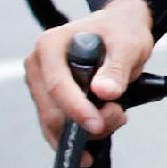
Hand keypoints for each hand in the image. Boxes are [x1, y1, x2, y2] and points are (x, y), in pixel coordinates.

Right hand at [25, 0, 155, 147]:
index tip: (98, 124)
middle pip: (53, 113)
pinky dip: (82, 136)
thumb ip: (117, 68)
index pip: (56, 85)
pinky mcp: (47, 103)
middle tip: (119, 115)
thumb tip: (104, 92)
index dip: (76, 109)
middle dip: (86, 124)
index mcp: (50, 45)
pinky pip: (58, 131)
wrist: (120, 31)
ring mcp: (40, 86)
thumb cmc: (121, 32)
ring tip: (117, 113)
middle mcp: (38, 66)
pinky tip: (103, 126)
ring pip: (55, 127)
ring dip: (88, 131)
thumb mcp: (128, 45)